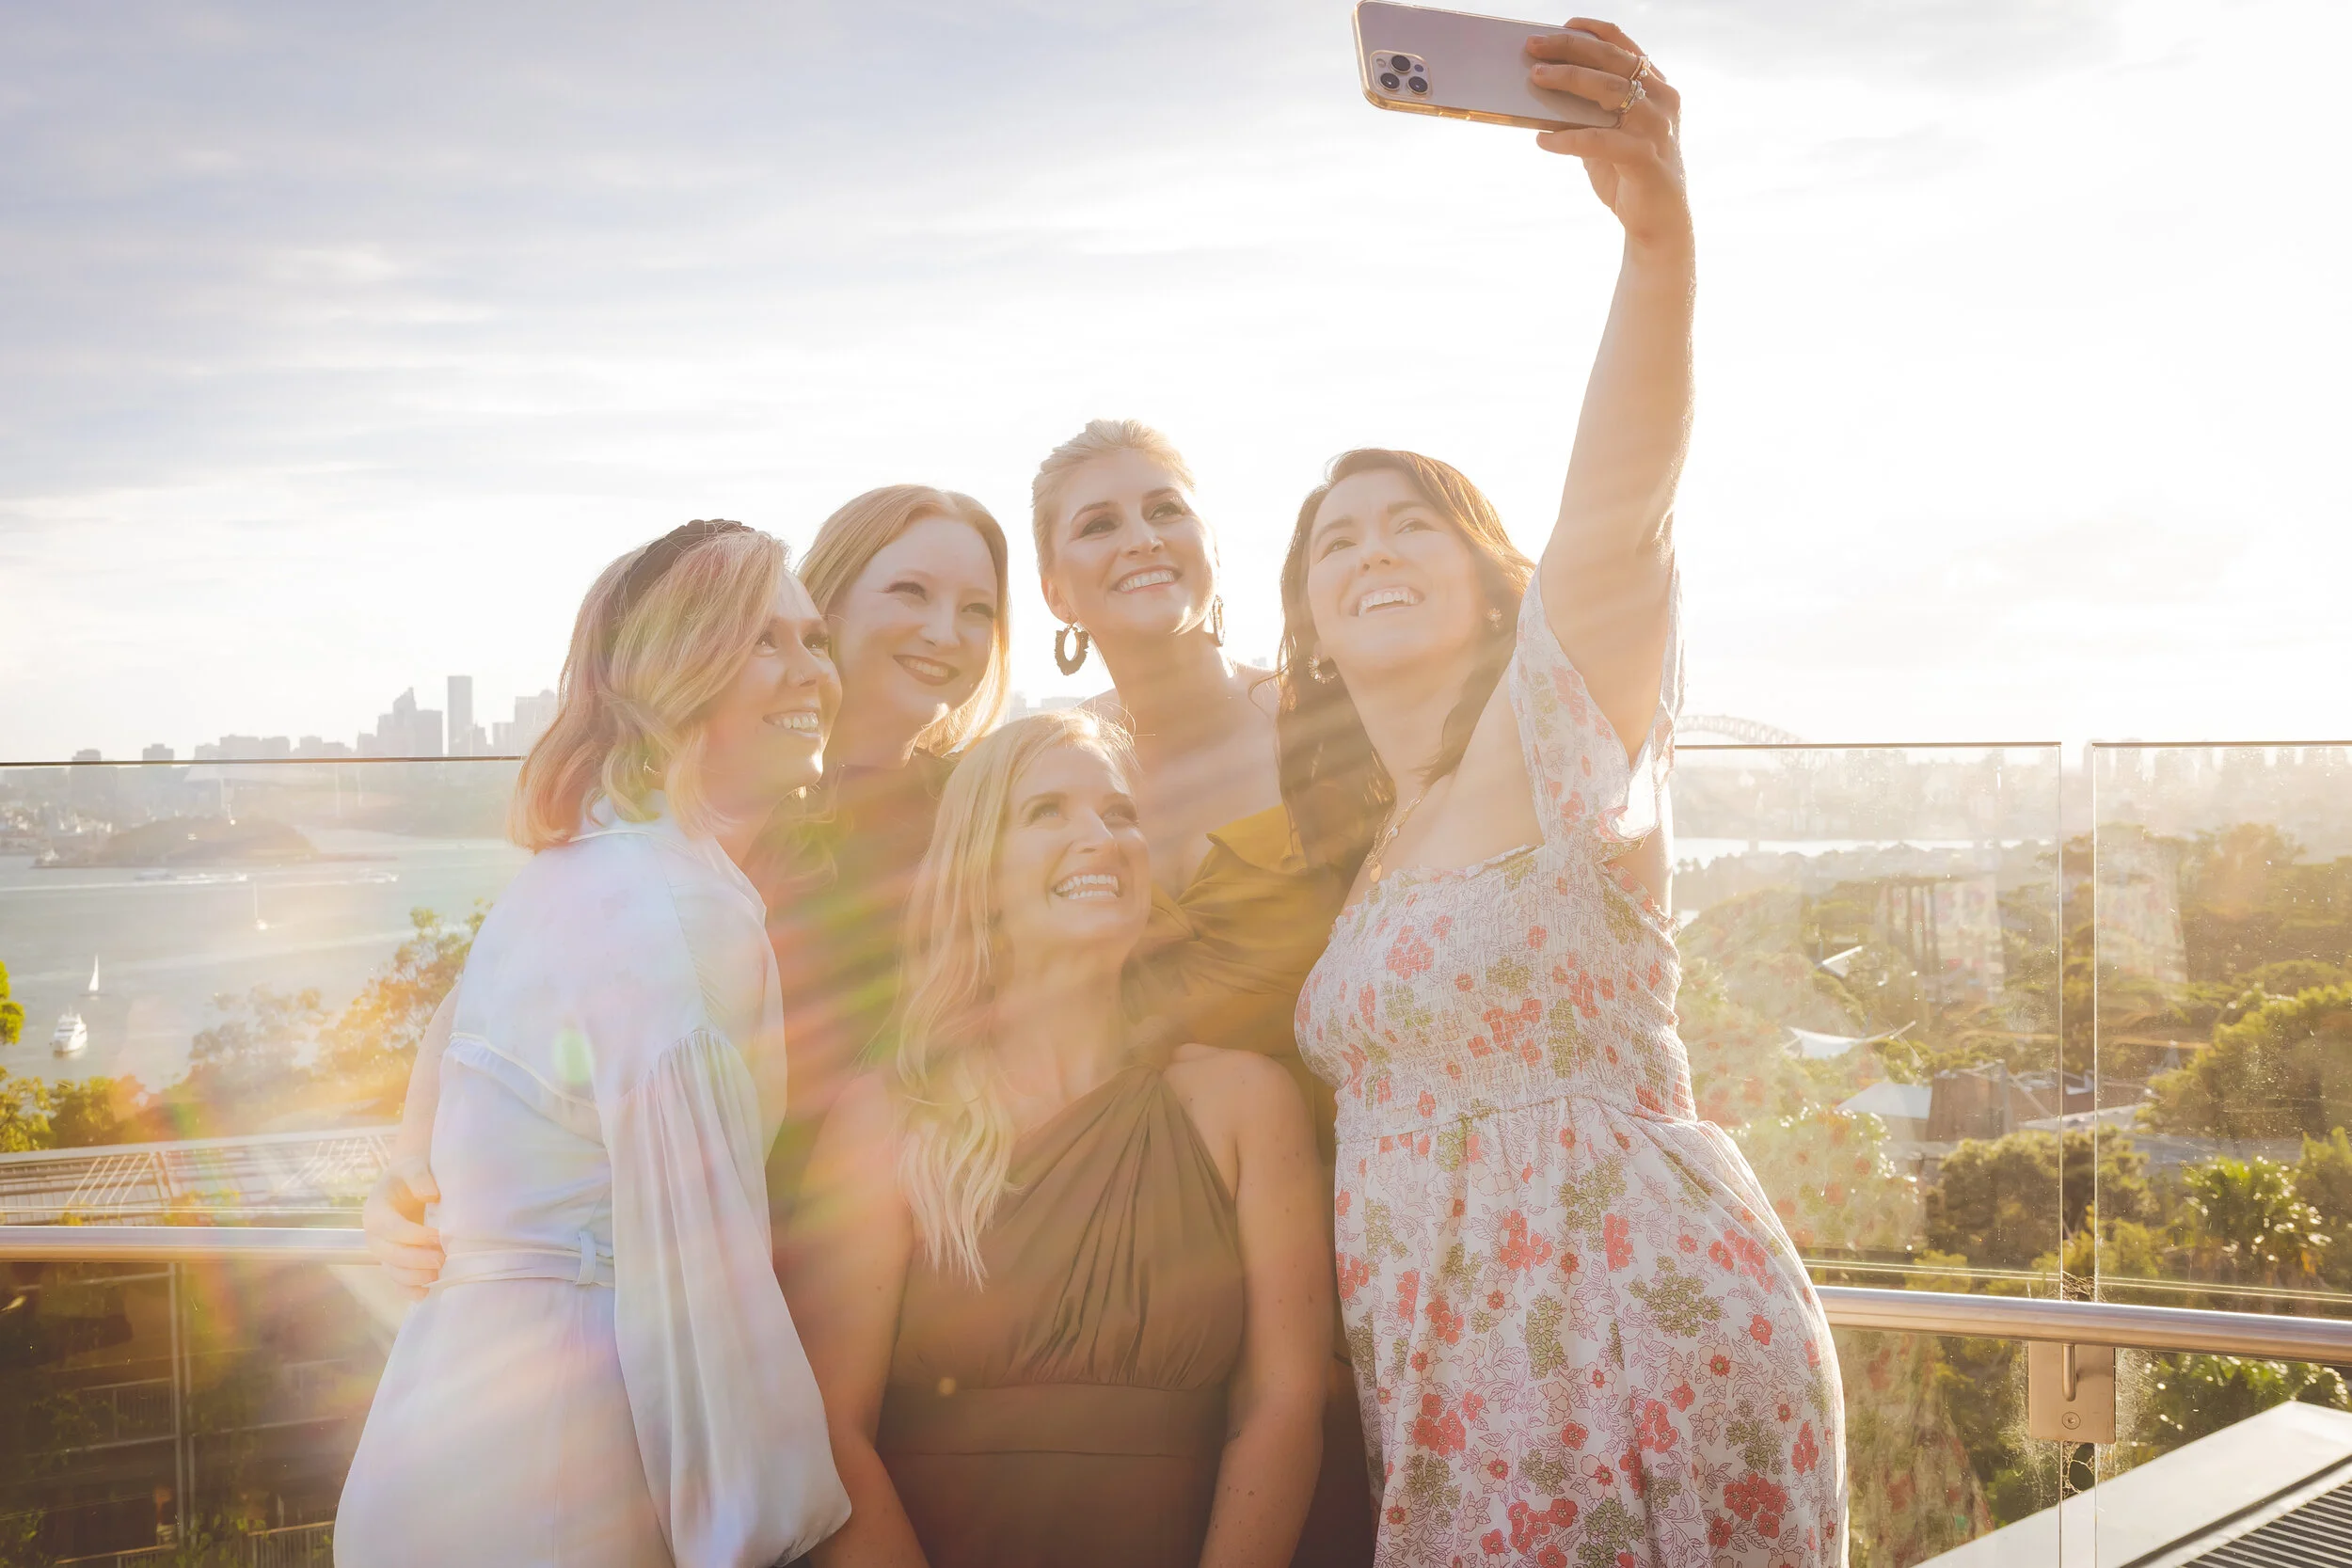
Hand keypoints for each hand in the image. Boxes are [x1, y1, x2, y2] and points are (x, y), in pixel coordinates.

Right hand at [364, 1154, 443, 1299]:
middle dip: (415, 1259)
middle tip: (442, 1259)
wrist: (409, 1184)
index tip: (439, 1236)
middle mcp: (374, 1234)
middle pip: (390, 1253)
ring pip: (392, 1271)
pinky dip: (408, 1290)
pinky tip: (425, 1293)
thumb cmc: (411, 1175)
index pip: (390, 1228)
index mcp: (375, 1211)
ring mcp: (383, 1251)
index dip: (413, 1235)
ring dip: (413, 1277)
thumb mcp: (412, 1166)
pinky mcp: (394, 1262)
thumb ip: (419, 1176)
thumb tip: (431, 1194)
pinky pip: (396, 1281)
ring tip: (437, 1275)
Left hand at [1525, 19, 1690, 262]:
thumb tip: (1544, 90)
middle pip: (1612, 62)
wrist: (1658, 223)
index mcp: (1657, 88)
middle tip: (1533, 47)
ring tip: (1534, 79)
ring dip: (1568, 80)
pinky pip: (1599, 141)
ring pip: (1609, 91)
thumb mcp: (1608, 135)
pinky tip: (1542, 140)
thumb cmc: (1628, 174)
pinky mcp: (1646, 157)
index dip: (1595, 32)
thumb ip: (1588, 112)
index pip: (1626, 48)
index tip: (1563, 24)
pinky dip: (1567, 138)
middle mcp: (1663, 100)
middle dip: (1570, 49)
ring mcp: (1657, 127)